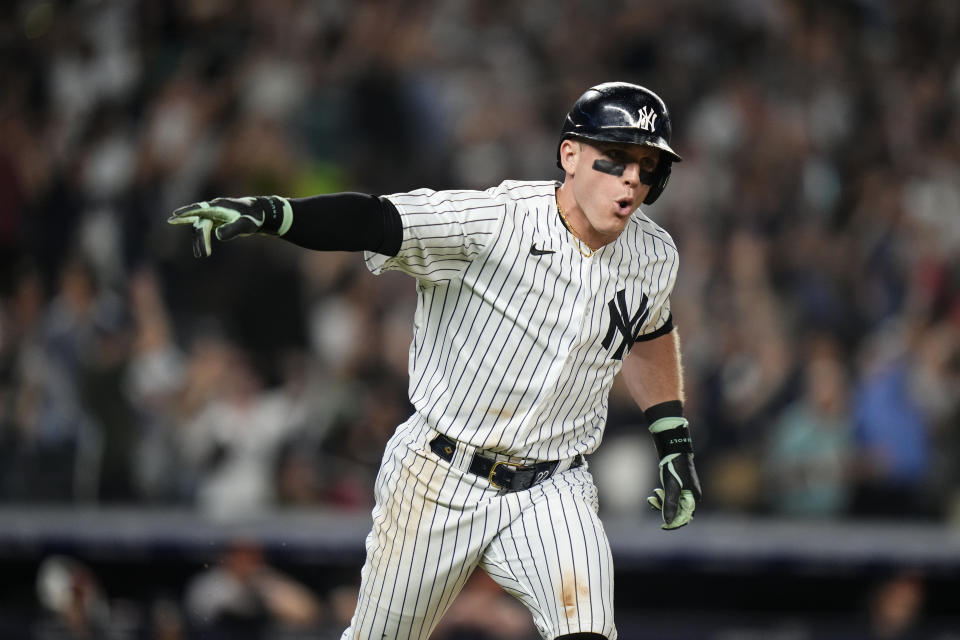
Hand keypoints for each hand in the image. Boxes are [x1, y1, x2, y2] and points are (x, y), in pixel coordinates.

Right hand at [167, 196, 290, 256]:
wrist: (262, 213)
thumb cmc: (254, 218)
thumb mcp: (246, 225)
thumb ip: (233, 229)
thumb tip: (218, 236)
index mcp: (219, 207)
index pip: (199, 210)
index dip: (186, 213)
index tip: (174, 217)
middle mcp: (214, 209)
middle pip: (199, 224)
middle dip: (199, 239)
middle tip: (202, 254)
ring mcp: (214, 215)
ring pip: (200, 228)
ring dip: (200, 241)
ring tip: (202, 255)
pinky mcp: (216, 220)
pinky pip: (204, 228)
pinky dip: (200, 237)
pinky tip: (198, 246)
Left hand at [647, 417, 701, 529]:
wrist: (673, 449)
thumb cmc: (674, 468)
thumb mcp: (671, 487)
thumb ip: (669, 505)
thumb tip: (667, 522)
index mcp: (693, 498)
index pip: (685, 517)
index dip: (674, 523)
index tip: (662, 526)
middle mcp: (691, 496)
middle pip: (678, 511)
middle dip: (664, 509)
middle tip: (653, 502)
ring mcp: (685, 491)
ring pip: (672, 504)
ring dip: (661, 503)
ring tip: (652, 497)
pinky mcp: (678, 486)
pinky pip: (670, 497)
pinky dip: (662, 497)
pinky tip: (654, 493)